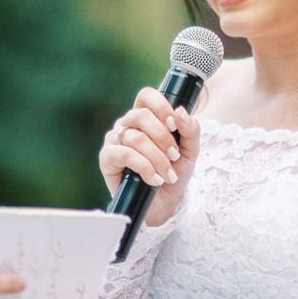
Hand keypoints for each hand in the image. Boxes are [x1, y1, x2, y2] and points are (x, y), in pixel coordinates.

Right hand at [100, 89, 199, 229]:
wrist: (163, 203)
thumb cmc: (174, 172)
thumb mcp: (190, 151)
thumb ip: (190, 130)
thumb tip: (181, 112)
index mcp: (146, 117)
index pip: (146, 96)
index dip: (160, 106)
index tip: (174, 124)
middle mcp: (127, 124)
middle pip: (141, 115)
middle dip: (163, 138)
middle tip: (174, 156)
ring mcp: (115, 140)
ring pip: (136, 138)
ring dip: (157, 158)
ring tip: (167, 174)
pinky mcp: (107, 158)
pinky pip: (124, 154)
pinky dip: (144, 167)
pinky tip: (153, 179)